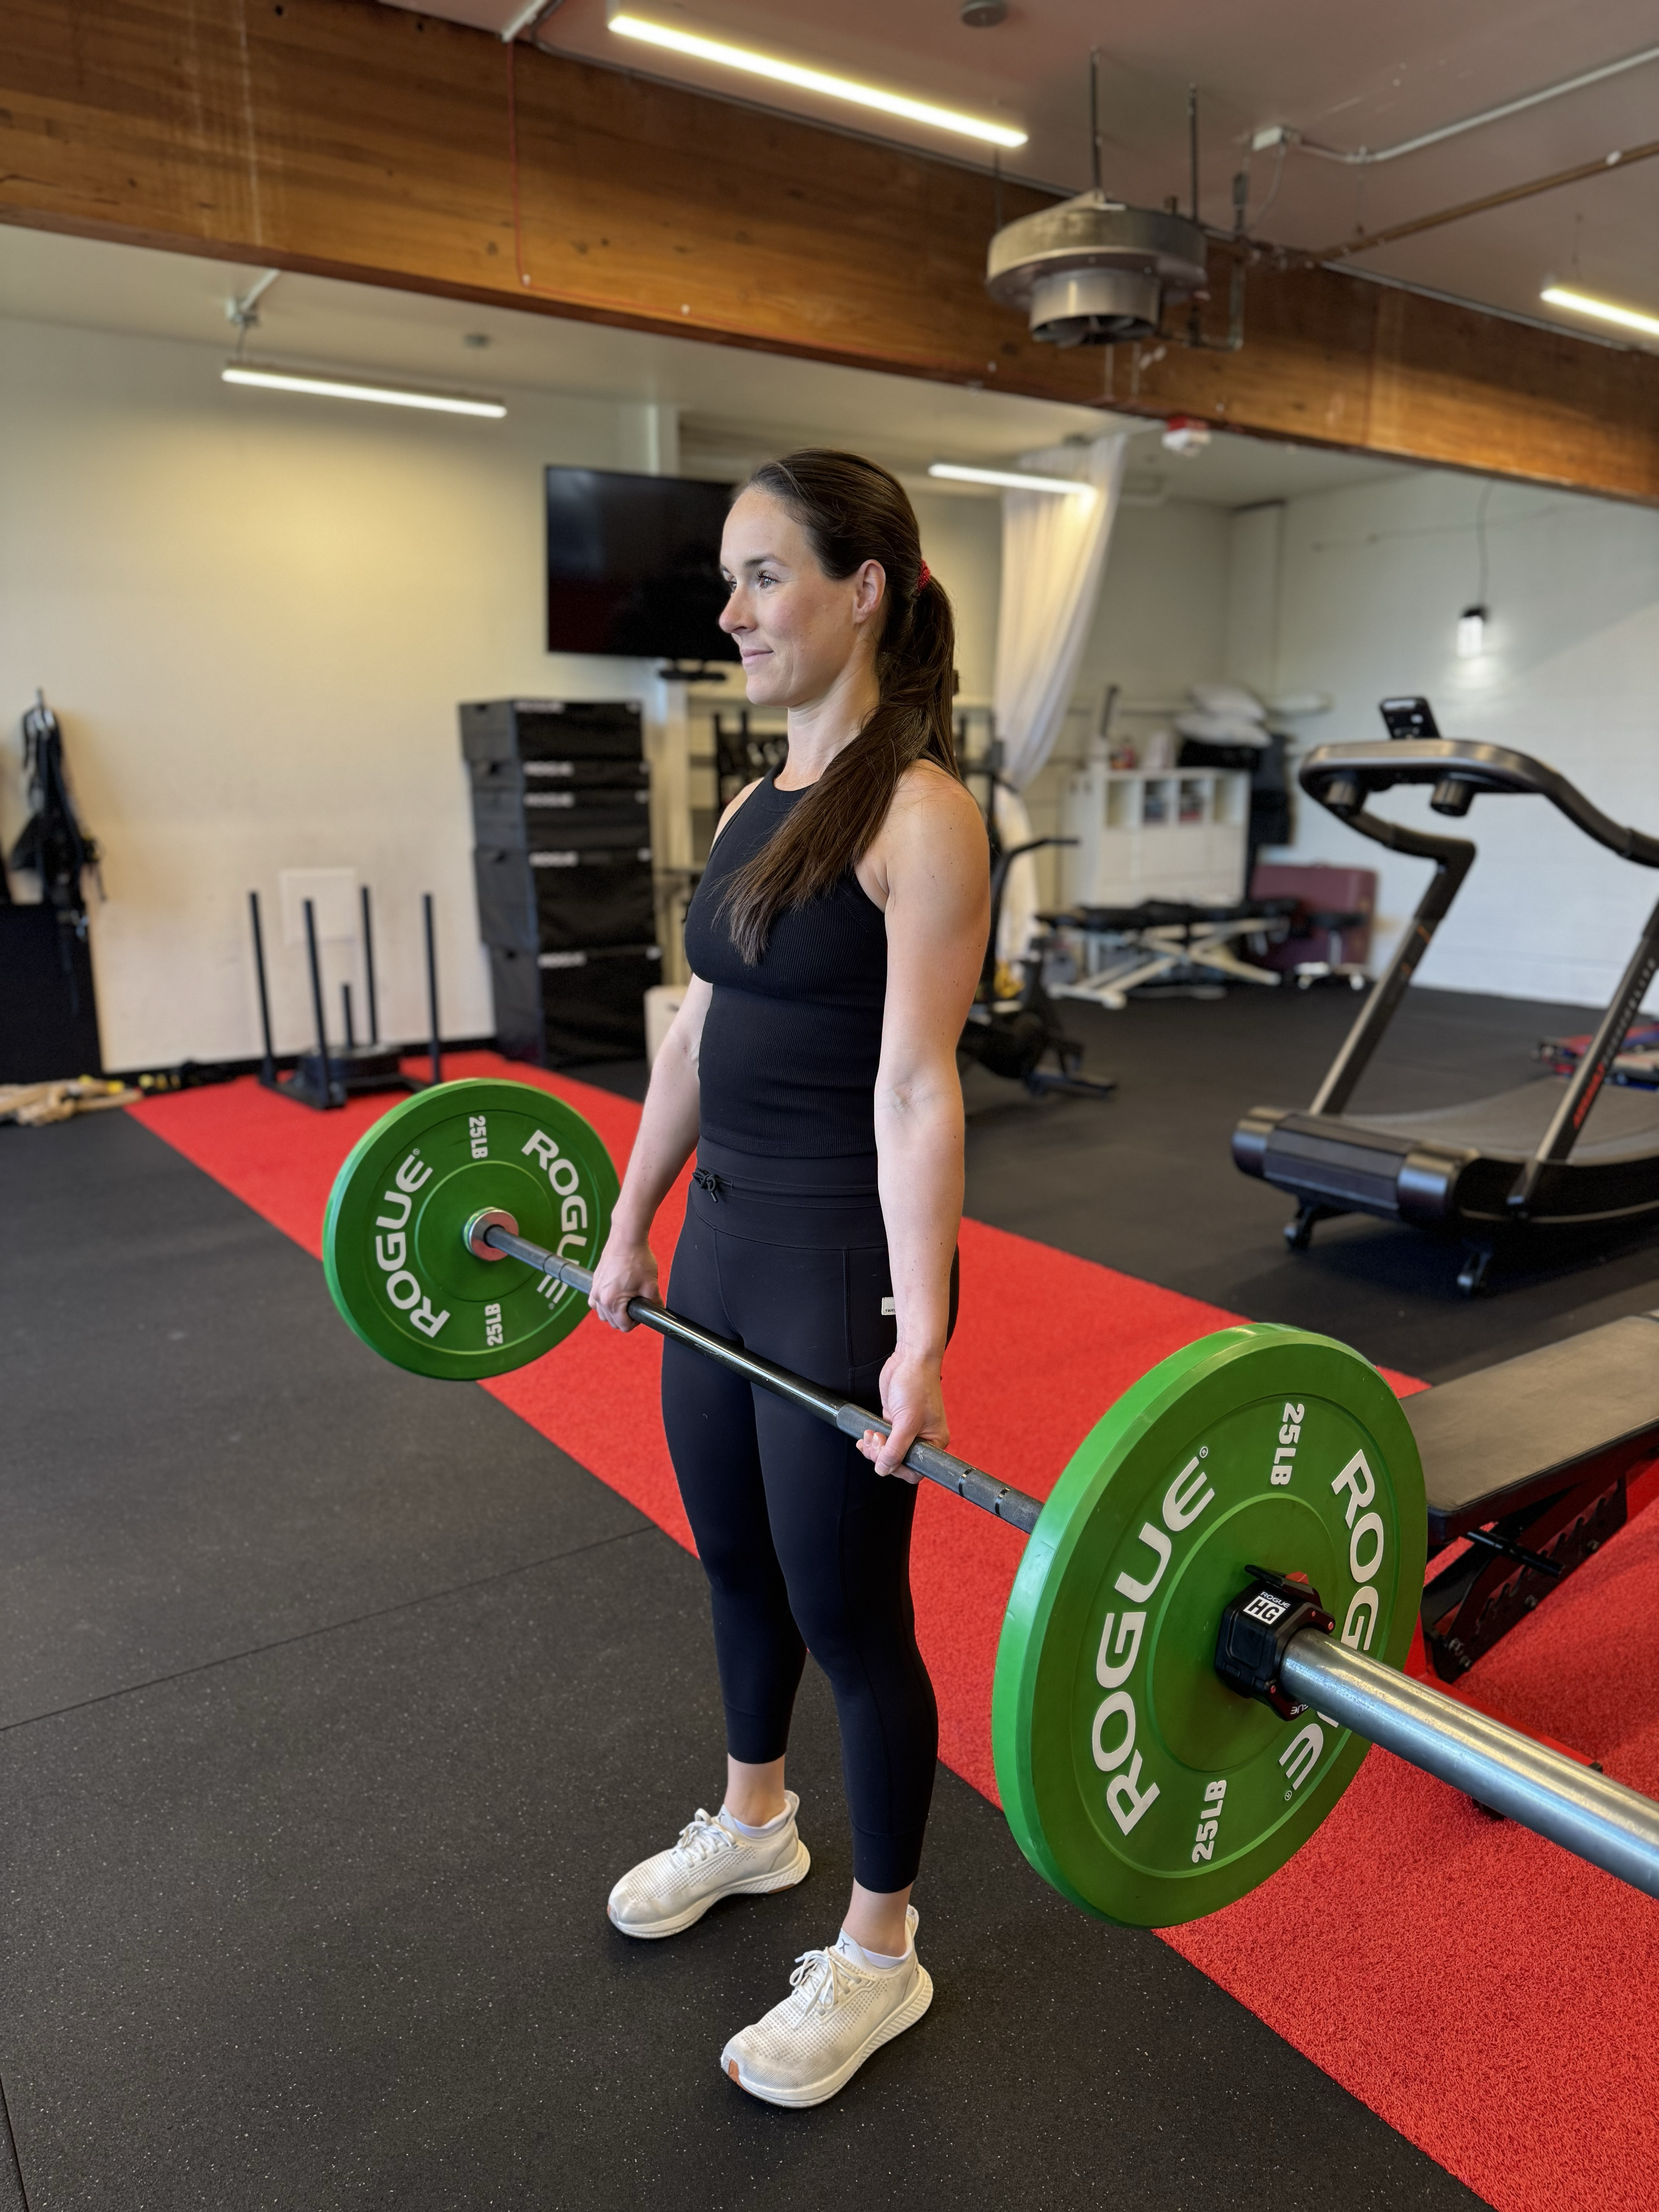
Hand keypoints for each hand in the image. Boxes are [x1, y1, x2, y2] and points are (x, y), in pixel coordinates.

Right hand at [589, 1228, 659, 1330]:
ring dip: (614, 1312)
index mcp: (612, 1301)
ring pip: (602, 1313)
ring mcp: (594, 1289)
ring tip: (627, 1300)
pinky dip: (604, 1303)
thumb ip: (655, 1302)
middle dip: (625, 1317)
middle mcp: (599, 1297)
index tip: (642, 1312)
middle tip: (637, 1305)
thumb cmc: (638, 1258)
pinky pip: (595, 1301)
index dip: (636, 1322)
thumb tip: (659, 1312)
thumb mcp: (651, 1284)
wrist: (626, 1238)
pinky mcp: (594, 1281)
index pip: (623, 1326)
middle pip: (611, 1322)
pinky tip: (616, 1295)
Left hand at [857, 1348, 946, 1479]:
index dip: (897, 1468)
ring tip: (871, 1434)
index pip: (915, 1470)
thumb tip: (884, 1468)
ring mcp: (907, 1429)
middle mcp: (922, 1438)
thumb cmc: (917, 1385)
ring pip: (887, 1451)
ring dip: (874, 1447)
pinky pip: (882, 1439)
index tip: (885, 1458)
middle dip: (882, 1455)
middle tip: (877, 1439)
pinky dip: (872, 1440)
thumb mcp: (906, 1421)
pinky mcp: (894, 1420)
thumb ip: (895, 1449)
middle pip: (898, 1462)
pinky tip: (866, 1434)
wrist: (909, 1359)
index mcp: (934, 1441)